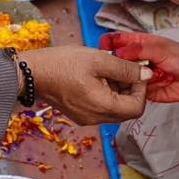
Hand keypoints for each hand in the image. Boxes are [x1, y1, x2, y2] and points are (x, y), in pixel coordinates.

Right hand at [21, 46, 147, 125]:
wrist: (31, 73)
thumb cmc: (61, 64)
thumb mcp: (98, 60)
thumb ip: (126, 69)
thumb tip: (147, 75)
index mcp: (103, 106)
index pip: (137, 108)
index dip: (142, 90)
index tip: (135, 72)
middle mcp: (96, 118)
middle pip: (127, 111)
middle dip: (130, 90)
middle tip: (122, 69)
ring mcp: (86, 119)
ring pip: (115, 110)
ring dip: (118, 92)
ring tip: (106, 71)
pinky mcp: (79, 115)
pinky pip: (101, 109)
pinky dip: (106, 95)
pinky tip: (96, 78)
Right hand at [100, 32, 178, 103]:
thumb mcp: (161, 48)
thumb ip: (140, 49)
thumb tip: (119, 51)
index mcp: (139, 45)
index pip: (118, 42)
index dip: (109, 43)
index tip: (101, 46)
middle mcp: (136, 62)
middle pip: (116, 63)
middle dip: (110, 64)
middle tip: (103, 66)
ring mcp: (137, 77)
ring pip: (120, 79)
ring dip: (116, 80)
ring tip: (110, 80)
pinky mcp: (141, 93)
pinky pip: (130, 94)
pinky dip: (125, 93)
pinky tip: (120, 92)